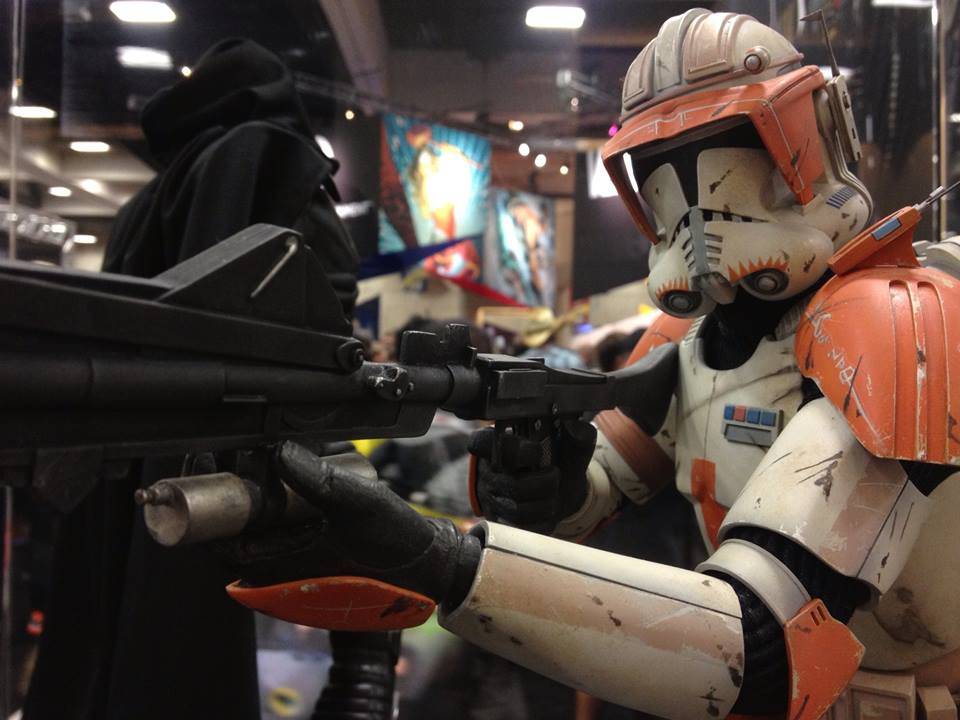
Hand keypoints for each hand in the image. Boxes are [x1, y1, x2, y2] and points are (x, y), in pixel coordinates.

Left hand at [217, 441, 480, 627]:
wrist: (425, 563)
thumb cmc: (391, 545)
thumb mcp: (356, 505)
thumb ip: (316, 478)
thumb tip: (277, 450)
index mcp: (277, 566)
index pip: (216, 538)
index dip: (203, 498)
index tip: (206, 459)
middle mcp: (276, 565)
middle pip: (231, 522)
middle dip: (230, 478)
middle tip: (236, 443)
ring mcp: (291, 555)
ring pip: (254, 516)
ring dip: (255, 480)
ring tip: (266, 446)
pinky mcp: (306, 543)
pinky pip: (278, 515)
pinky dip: (280, 488)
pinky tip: (294, 461)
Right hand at [468, 419, 595, 533]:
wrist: (560, 490)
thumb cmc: (557, 462)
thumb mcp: (569, 446)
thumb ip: (576, 435)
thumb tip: (575, 427)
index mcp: (496, 443)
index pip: (481, 444)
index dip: (513, 450)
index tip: (536, 451)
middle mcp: (487, 470)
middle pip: (511, 483)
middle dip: (545, 482)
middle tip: (555, 474)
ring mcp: (491, 496)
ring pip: (516, 509)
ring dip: (546, 502)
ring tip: (553, 492)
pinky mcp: (500, 519)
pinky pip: (521, 526)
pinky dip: (542, 519)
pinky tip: (547, 508)